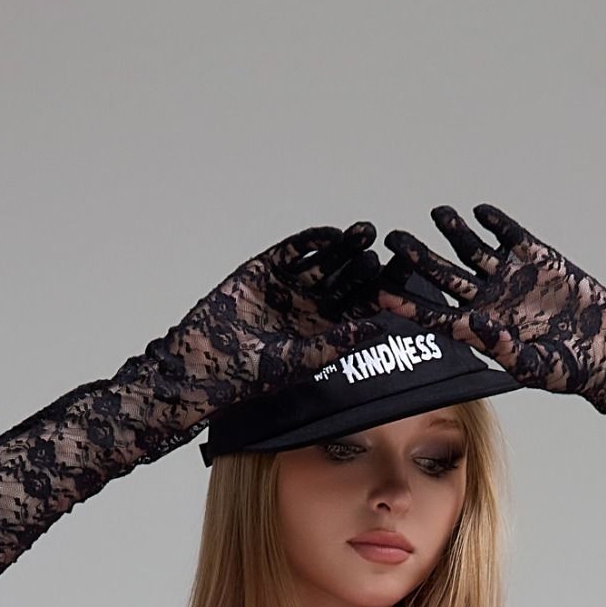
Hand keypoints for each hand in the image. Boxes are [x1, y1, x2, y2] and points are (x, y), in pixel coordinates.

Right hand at [130, 221, 391, 435]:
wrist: (204, 361)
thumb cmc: (252, 374)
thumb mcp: (301, 360)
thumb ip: (337, 343)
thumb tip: (378, 328)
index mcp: (325, 331)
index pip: (359, 309)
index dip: (378, 297)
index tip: (401, 285)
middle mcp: (312, 307)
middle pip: (346, 282)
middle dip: (364, 268)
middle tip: (387, 253)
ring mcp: (290, 286)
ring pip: (324, 263)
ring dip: (344, 248)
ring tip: (365, 233)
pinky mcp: (267, 269)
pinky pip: (294, 252)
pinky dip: (311, 242)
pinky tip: (331, 235)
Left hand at [375, 204, 605, 422]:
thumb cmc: (569, 370)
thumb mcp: (534, 367)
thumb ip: (502, 347)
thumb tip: (475, 321)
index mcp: (480, 330)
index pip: (433, 315)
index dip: (406, 303)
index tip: (379, 291)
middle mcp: (489, 301)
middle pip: (443, 276)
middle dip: (418, 258)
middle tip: (393, 239)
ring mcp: (511, 278)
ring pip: (473, 250)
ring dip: (454, 231)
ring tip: (437, 213)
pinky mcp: (538, 260)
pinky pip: (511, 237)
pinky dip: (497, 223)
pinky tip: (480, 211)